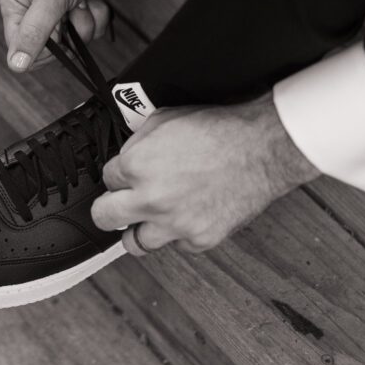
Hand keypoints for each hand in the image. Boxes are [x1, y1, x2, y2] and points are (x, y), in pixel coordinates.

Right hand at [0, 0, 134, 71]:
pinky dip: (98, 14)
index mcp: (16, 6)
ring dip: (87, 23)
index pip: (22, 48)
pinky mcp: (81, 4)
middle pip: (51, 47)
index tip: (59, 37)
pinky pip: (91, 28)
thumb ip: (34, 33)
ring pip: (75, 40)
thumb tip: (16, 65)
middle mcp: (35, 9)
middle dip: (69, 34)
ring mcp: (60, 8)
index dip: (43, 49)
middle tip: (71, 12)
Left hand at [91, 94, 319, 254]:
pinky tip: (184, 218)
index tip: (126, 175)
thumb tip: (127, 156)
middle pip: (104, 216)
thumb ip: (137, 142)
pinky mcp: (200, 239)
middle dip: (107, 207)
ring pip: (135, 243)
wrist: (260, 148)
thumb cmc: (217, 130)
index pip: (106, 178)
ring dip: (138, 229)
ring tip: (146, 219)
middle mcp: (150, 198)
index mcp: (136, 166)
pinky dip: (177, 234)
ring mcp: (175, 223)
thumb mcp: (163, 119)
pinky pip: (176, 245)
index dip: (117, 175)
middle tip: (116, 204)